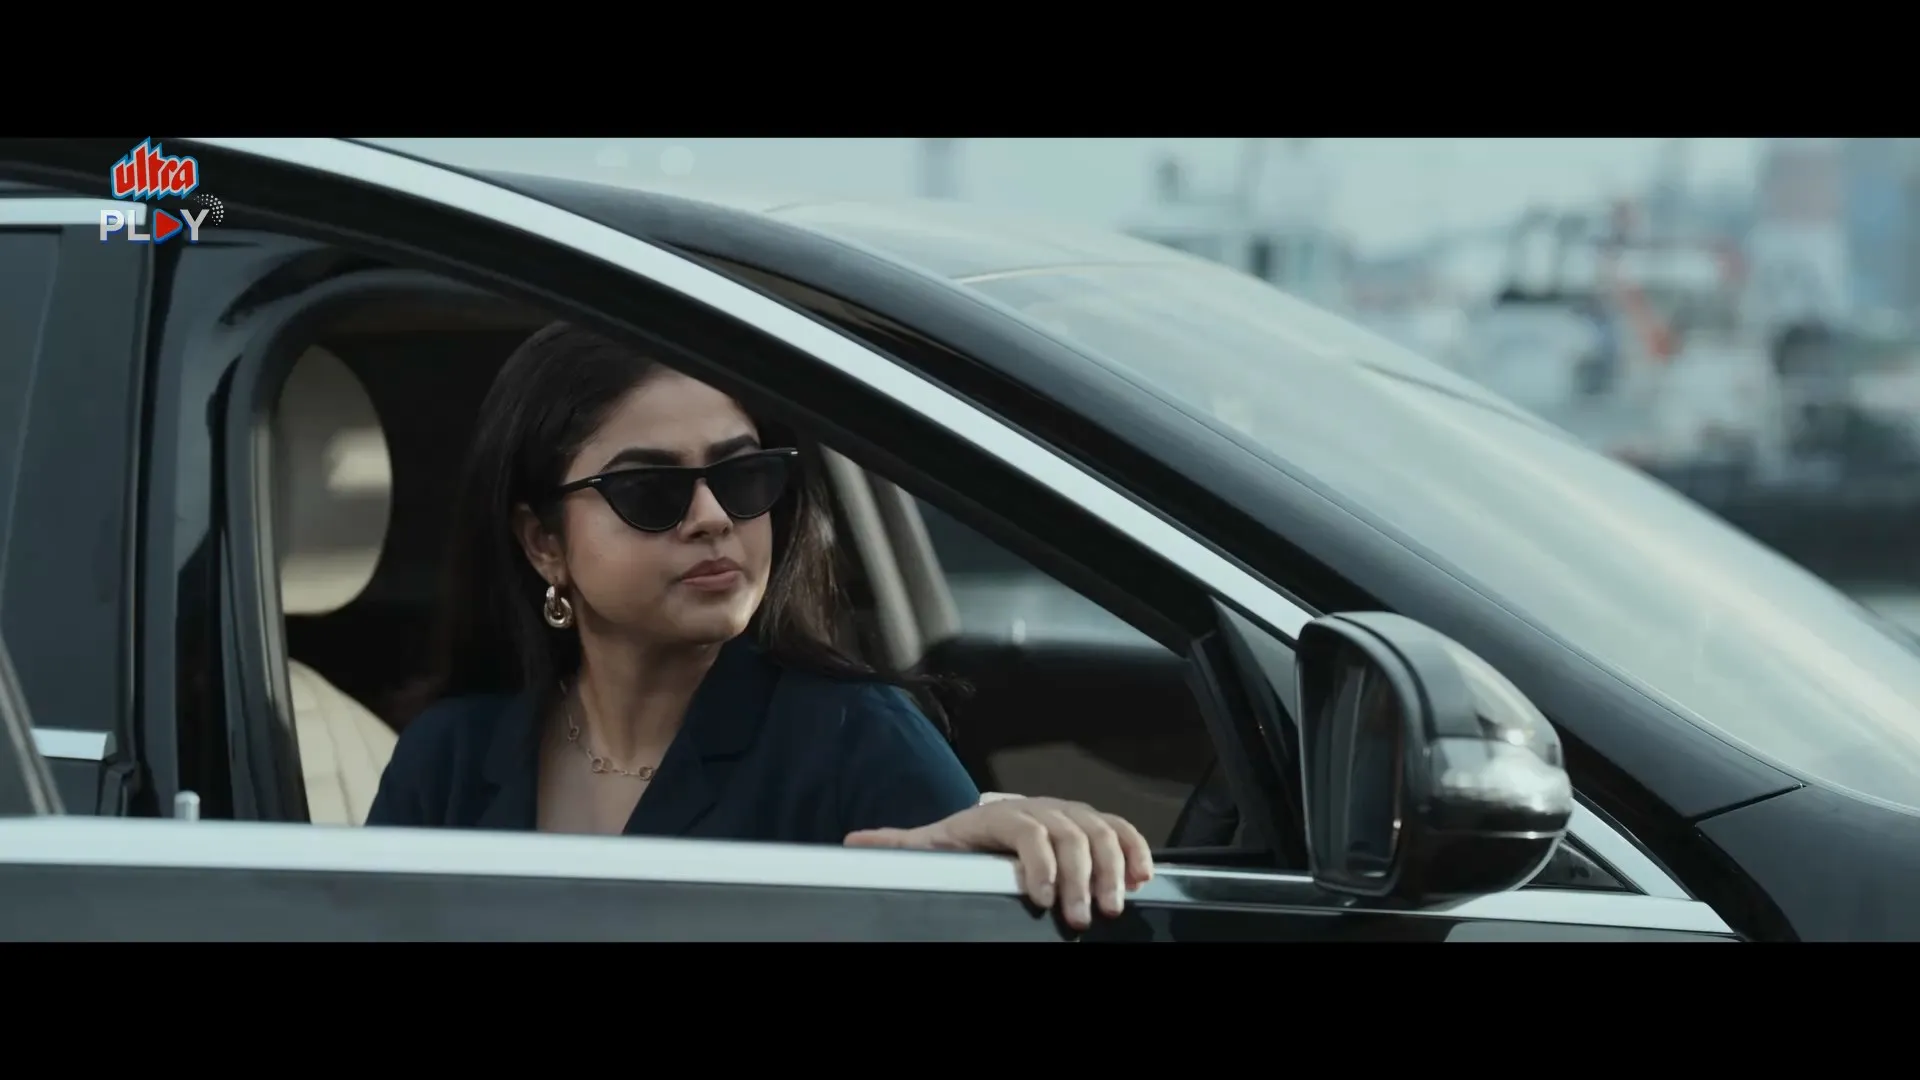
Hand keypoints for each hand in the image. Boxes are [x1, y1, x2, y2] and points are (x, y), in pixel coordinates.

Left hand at [845, 796, 1154, 928]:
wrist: (988, 825)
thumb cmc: (961, 843)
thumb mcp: (929, 845)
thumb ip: (897, 847)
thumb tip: (852, 843)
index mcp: (999, 815)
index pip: (1027, 829)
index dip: (1038, 861)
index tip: (1041, 896)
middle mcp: (1040, 808)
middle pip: (1070, 834)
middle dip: (1080, 878)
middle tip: (1080, 919)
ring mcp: (1070, 814)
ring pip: (1101, 833)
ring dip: (1112, 870)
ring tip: (1111, 908)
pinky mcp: (1093, 823)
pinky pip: (1121, 831)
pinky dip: (1136, 851)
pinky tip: (1141, 879)